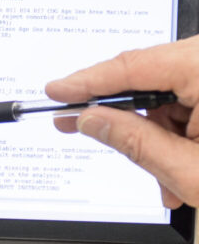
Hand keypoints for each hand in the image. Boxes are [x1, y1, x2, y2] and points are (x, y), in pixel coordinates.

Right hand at [45, 34, 198, 208]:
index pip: (133, 66)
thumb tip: (91, 119)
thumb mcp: (190, 170)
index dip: (87, 82)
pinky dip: (176, 130)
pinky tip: (178, 161)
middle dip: (123, 118)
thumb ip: (133, 141)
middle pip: (147, 78)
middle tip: (76, 125)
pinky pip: (188, 99)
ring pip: (166, 93)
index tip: (57, 91)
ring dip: (154, 135)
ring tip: (163, 177)